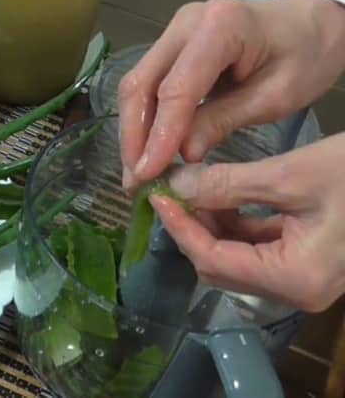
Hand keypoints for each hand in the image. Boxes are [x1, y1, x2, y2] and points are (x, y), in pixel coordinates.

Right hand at [118, 0, 344, 189]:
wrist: (312, 23)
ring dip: (133, 130)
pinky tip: (146, 147)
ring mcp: (174, 31)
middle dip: (134, 136)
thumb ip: (223, 121)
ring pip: (136, 85)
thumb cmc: (306, 56)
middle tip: (135, 179)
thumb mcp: (274, 96)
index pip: (176, 90)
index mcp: (220, 27)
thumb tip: (182, 156)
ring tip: (137, 170)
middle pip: (141, 84)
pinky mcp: (170, 44)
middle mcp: (186, 23)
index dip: (159, 135)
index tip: (148, 173)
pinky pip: (147, 83)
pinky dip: (144, 118)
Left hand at [149, 133, 344, 312]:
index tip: (158, 196)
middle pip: (220, 266)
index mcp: (294, 278)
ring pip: (236, 258)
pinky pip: (258, 249)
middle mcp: (297, 290)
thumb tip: (177, 185)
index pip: (214, 258)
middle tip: (173, 190)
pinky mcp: (308, 261)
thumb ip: (228, 185)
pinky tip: (223, 194)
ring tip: (194, 187)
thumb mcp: (291, 175)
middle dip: (192, 228)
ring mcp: (304, 278)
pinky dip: (236, 224)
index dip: (180, 227)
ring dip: (211, 224)